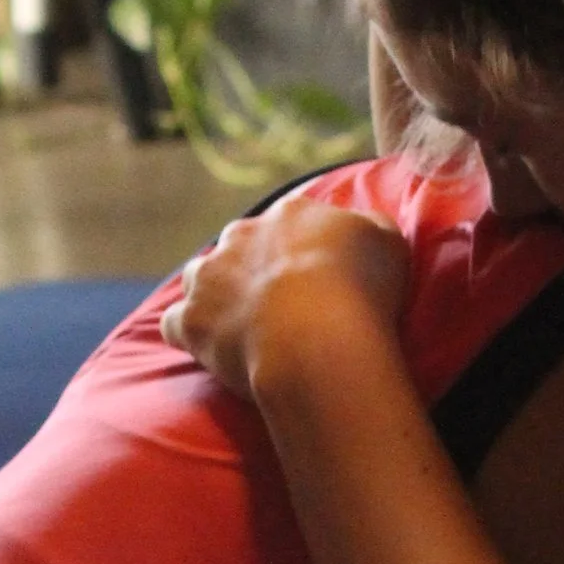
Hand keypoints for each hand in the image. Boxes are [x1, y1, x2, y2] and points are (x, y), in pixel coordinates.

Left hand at [161, 197, 410, 402]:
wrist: (319, 340)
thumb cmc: (362, 291)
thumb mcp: (387, 242)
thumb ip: (368, 226)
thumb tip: (357, 225)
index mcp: (290, 214)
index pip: (288, 222)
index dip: (299, 250)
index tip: (313, 278)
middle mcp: (241, 235)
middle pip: (240, 246)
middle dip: (252, 269)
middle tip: (279, 306)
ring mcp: (209, 277)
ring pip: (200, 278)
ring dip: (214, 295)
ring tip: (240, 327)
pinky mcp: (190, 320)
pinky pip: (176, 323)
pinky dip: (190, 333)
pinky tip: (209, 349)